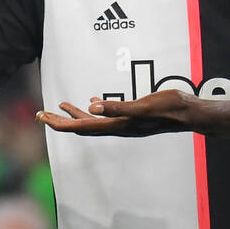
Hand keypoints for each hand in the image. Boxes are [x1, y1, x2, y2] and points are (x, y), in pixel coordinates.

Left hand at [36, 90, 194, 136]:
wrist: (189, 114)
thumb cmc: (170, 108)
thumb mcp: (144, 105)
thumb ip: (119, 108)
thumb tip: (93, 107)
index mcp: (117, 125)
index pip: (80, 126)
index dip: (59, 123)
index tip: (41, 116)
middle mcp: (117, 127)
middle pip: (81, 127)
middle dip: (59, 121)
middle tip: (40, 114)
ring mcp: (124, 124)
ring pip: (92, 122)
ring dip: (74, 115)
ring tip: (60, 106)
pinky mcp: (131, 118)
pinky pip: (105, 116)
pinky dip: (93, 110)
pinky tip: (91, 101)